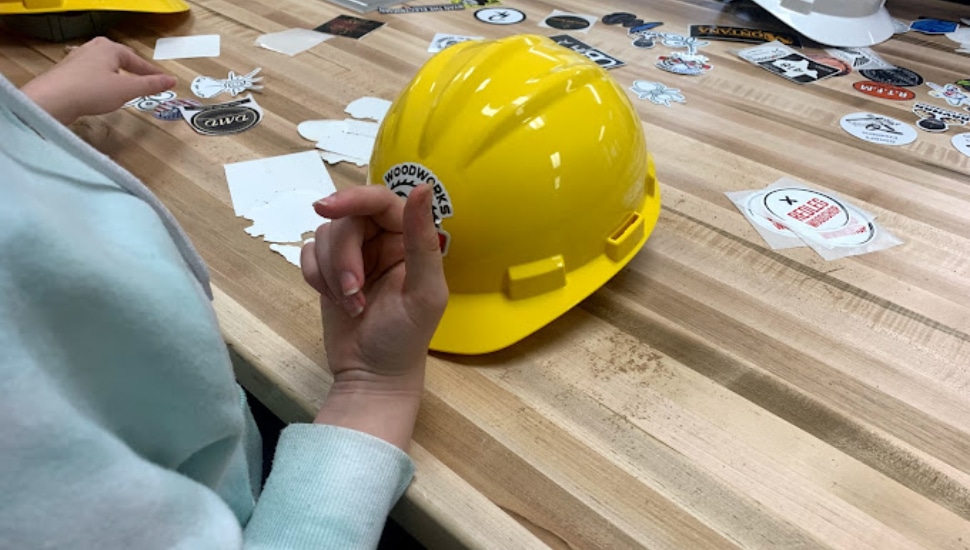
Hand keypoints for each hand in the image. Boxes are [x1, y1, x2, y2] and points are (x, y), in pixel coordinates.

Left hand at [21, 37, 175, 124]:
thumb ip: (150, 85)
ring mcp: (77, 59)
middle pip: (119, 59)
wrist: (52, 100)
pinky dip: (101, 82)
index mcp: (109, 48)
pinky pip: (91, 74)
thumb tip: (172, 81)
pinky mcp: (67, 72)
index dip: (152, 73)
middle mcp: (92, 48)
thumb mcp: (127, 89)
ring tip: (125, 86)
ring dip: (116, 76)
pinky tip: (101, 92)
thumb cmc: (92, 91)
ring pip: (104, 66)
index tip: (164, 82)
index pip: (137, 60)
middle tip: (145, 80)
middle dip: (133, 69)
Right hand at [301, 184, 447, 448]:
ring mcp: (355, 254)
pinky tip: (336, 302)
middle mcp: (383, 240)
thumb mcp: (423, 292)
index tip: (325, 208)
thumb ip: (423, 240)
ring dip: (332, 273)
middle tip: (352, 291)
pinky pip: (309, 252)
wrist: (371, 376)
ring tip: (351, 305)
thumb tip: (422, 187)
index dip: (352, 198)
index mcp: (410, 239)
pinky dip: (316, 277)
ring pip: (325, 235)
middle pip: (347, 219)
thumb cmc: (405, 339)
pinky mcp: (329, 270)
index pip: (379, 200)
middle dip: (343, 256)